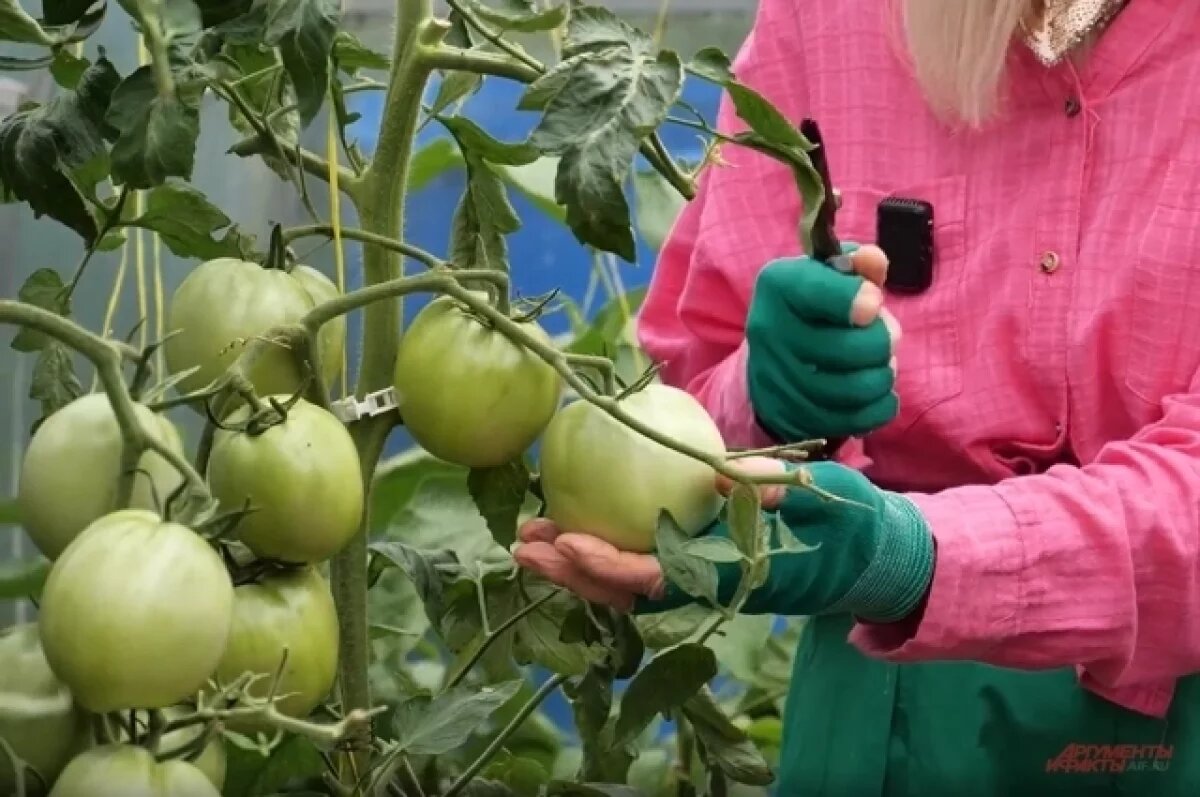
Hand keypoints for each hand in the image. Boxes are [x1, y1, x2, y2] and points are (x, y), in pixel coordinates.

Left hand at [514, 457, 934, 621]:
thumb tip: (724, 472)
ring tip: (529, 541)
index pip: (660, 577)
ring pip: (624, 583)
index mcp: (733, 573)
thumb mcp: (823, 500)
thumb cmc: (847, 526)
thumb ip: (777, 490)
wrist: (864, 556)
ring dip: (575, 566)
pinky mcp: (695, 565)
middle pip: (624, 590)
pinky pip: (639, 565)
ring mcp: (699, 580)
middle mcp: (707, 585)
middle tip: (524, 547)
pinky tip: (566, 529)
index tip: (570, 542)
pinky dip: (600, 551)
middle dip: (572, 573)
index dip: (610, 566)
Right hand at [746, 243, 901, 442]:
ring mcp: (779, 381)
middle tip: (886, 335)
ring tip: (880, 363)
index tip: (874, 302)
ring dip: (883, 375)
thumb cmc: (814, 309)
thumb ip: (856, 265)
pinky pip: (858, 419)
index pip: (816, 291)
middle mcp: (769, 332)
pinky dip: (880, 405)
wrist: (774, 360)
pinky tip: (877, 391)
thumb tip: (873, 260)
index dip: (855, 297)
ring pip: (856, 388)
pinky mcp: (794, 418)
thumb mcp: (829, 275)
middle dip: (883, 341)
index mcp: (777, 286)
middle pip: (848, 348)